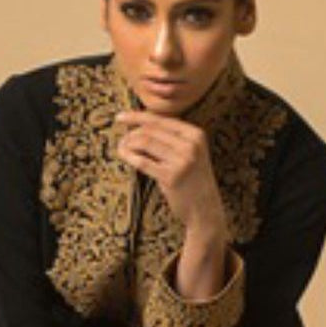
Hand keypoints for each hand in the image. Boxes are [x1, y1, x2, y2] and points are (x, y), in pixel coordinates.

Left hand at [115, 109, 225, 232]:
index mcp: (195, 134)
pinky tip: (123, 155)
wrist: (205, 210)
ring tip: (122, 148)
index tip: (120, 118)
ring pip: (145, 142)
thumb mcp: (189, 154)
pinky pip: (143, 161)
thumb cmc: (192, 181)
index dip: (137, 116)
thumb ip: (172, 139)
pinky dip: (129, 156)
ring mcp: (182, 160)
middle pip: (151, 130)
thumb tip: (138, 125)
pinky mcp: (171, 176)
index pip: (161, 119)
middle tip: (121, 141)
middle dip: (131, 133)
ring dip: (128, 144)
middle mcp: (190, 145)